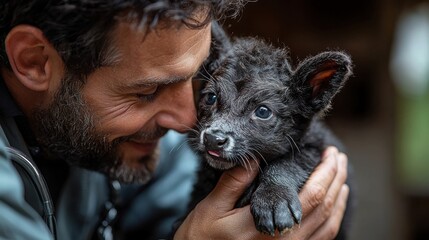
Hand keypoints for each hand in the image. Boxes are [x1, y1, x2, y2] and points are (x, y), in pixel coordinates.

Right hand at [174, 146, 348, 239]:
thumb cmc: (203, 236)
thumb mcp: (213, 206)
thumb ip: (235, 181)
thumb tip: (255, 158)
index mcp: (269, 228)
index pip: (310, 196)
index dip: (325, 172)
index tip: (330, 153)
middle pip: (325, 208)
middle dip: (336, 179)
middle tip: (339, 158)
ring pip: (328, 225)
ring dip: (338, 200)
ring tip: (341, 179)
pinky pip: (321, 239)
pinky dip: (331, 220)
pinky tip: (331, 208)